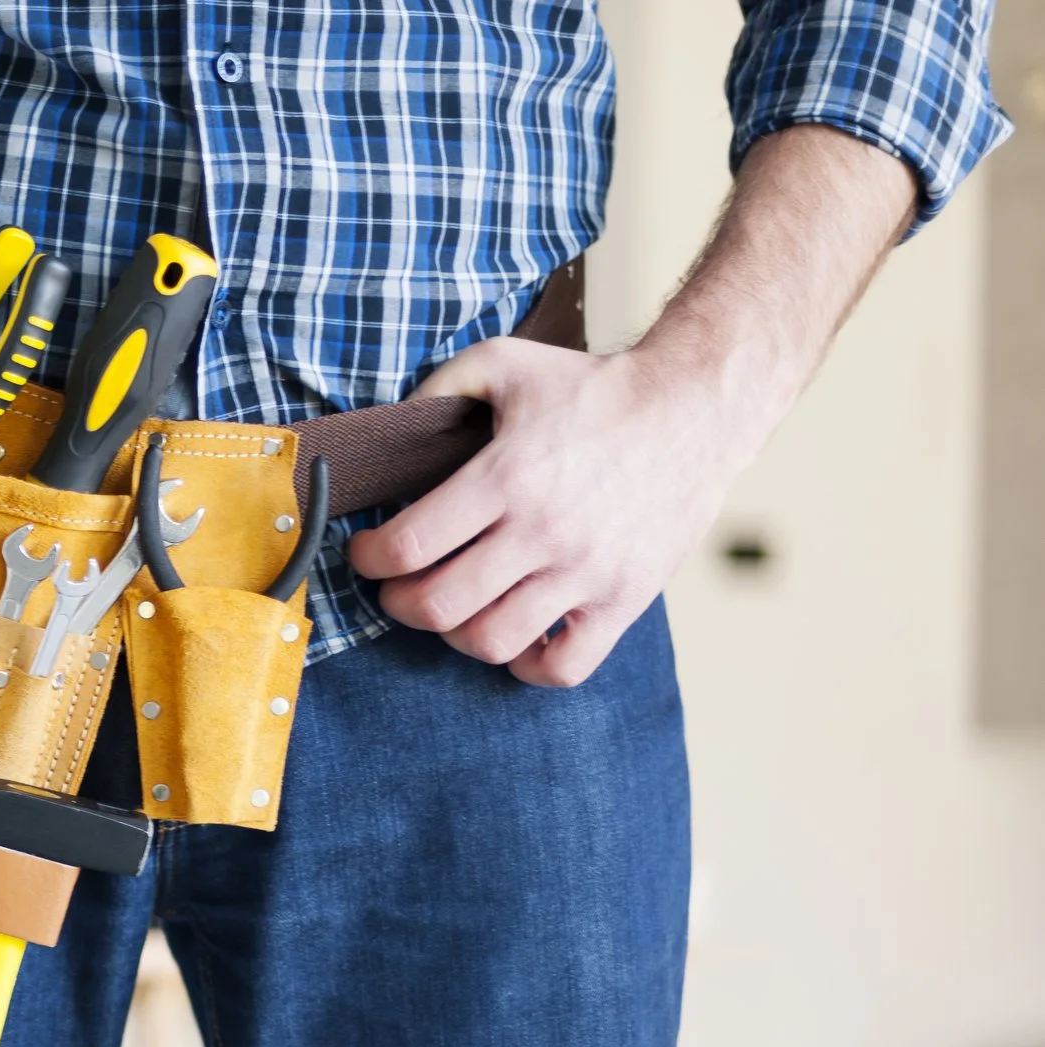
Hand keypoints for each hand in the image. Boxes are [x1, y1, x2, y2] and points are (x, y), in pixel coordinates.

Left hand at [345, 125, 916, 688]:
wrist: (696, 406)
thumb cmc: (593, 388)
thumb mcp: (506, 363)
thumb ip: (439, 388)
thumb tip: (392, 428)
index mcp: (507, 477)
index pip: (408, 546)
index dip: (369, 560)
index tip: (366, 554)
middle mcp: (545, 531)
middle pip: (438, 606)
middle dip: (398, 604)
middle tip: (397, 589)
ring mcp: (588, 572)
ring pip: (491, 642)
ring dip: (454, 635)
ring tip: (453, 609)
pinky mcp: (625, 600)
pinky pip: (563, 668)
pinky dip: (527, 665)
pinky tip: (515, 635)